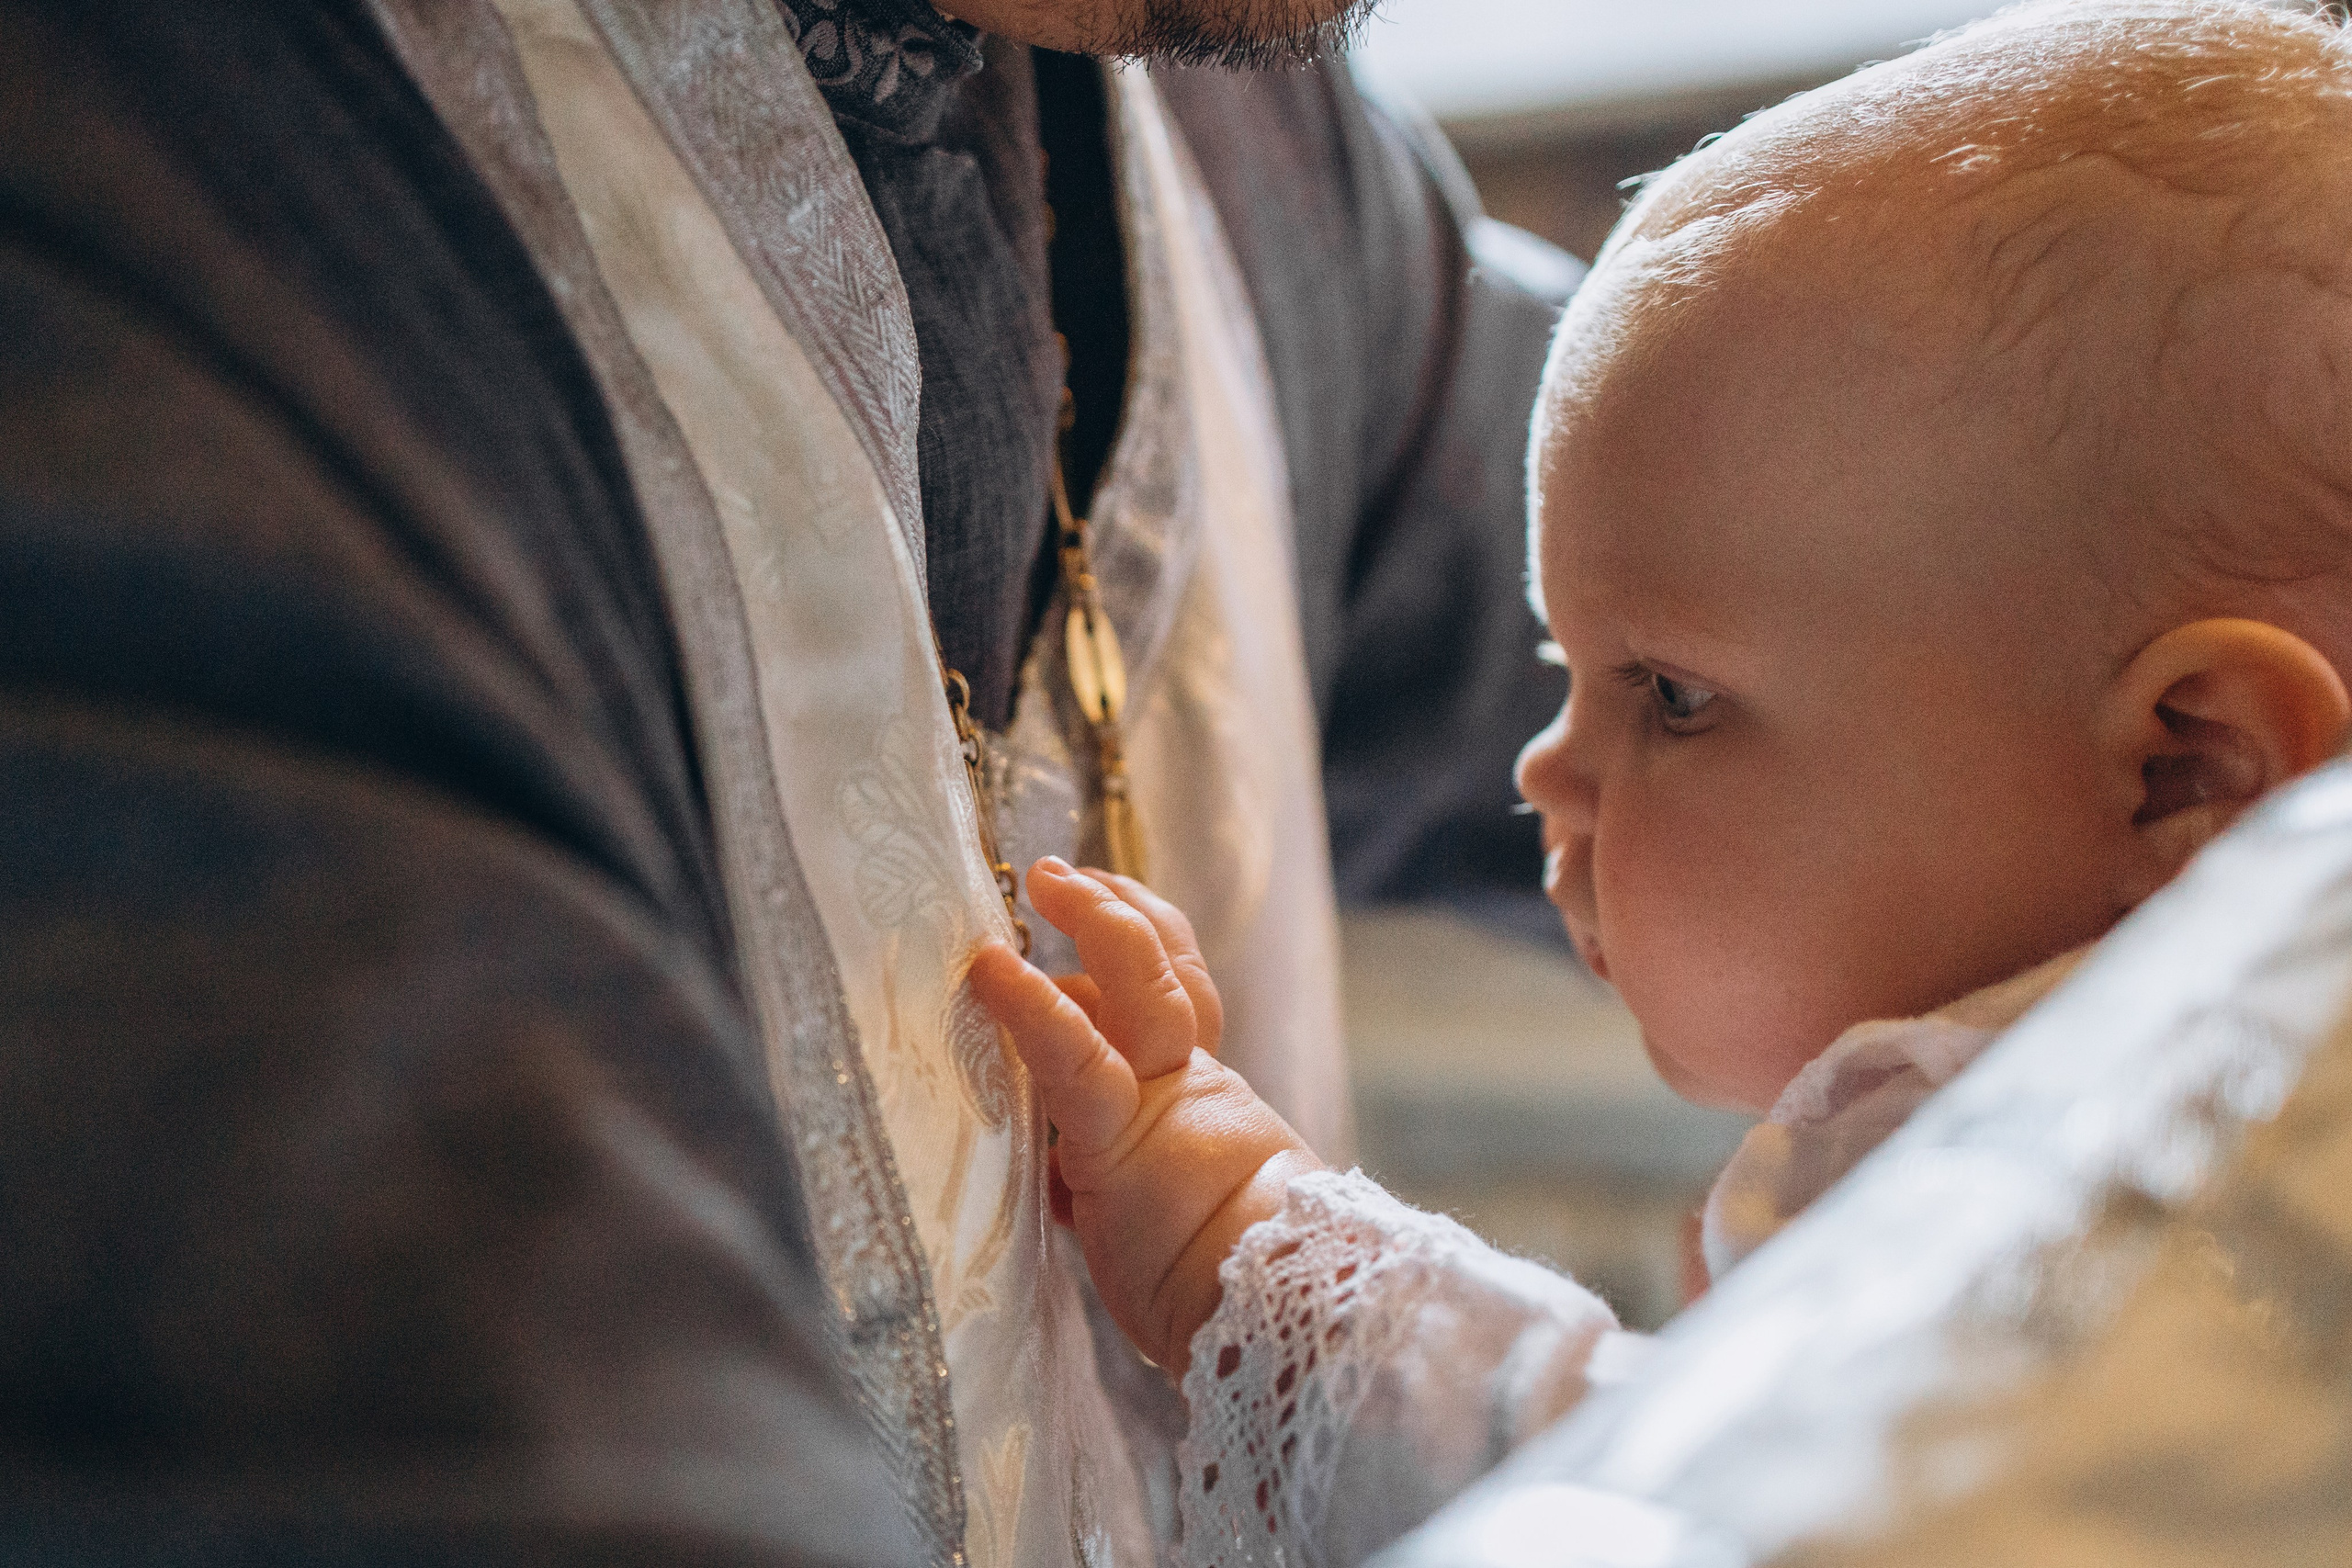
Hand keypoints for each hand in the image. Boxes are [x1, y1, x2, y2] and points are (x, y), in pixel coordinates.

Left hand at [968, 859, 1321, 1374]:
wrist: (1262, 1324)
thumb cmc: (1209, 1292)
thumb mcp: (1144, 1218)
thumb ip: (1105, 1177)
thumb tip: (1052, 1169)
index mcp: (1207, 1106)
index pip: (1177, 1006)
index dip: (1139, 950)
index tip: (1094, 909)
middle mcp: (1193, 1088)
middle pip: (1171, 975)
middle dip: (1120, 915)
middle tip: (1064, 876)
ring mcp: (1164, 1105)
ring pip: (1142, 987)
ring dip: (1097, 923)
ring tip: (1047, 879)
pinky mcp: (1120, 1138)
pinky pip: (1071, 1058)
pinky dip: (1028, 1007)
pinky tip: (992, 970)